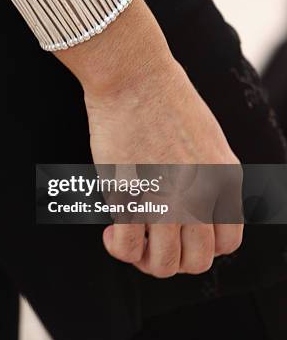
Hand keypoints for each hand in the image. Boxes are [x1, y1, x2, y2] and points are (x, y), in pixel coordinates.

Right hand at [57, 0, 243, 276]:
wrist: (134, 74)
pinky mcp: (130, 195)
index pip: (227, 243)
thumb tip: (191, 212)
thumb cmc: (164, 98)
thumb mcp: (207, 138)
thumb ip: (208, 177)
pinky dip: (120, 249)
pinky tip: (112, 230)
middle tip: (151, 241)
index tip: (179, 233)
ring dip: (145, 260)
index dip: (202, 246)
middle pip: (196, 261)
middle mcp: (200, 196)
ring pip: (164, 265)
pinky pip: (128, 248)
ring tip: (130, 237)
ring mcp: (165, 198)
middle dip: (173, 259)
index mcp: (224, 179)